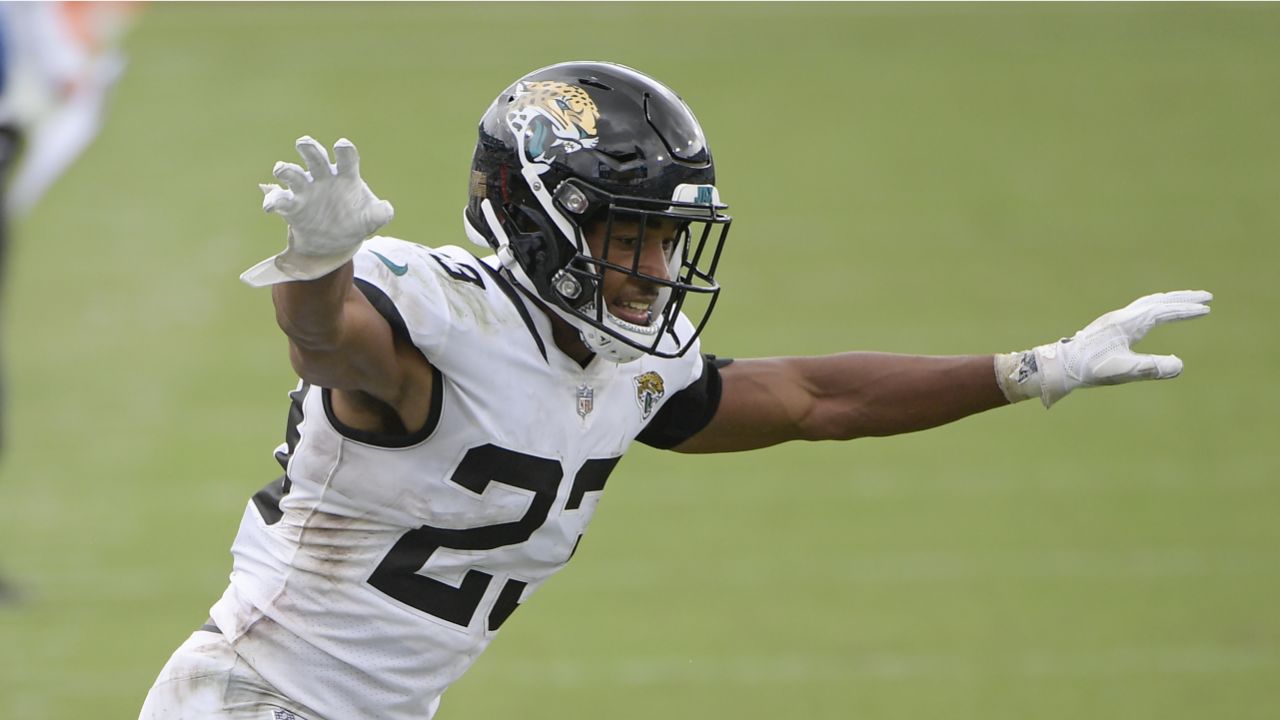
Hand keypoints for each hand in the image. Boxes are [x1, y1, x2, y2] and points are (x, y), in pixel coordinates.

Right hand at [241, 136, 393, 285]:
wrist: (335, 240)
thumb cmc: (355, 220)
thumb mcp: (370, 219)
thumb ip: (380, 214)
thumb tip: (387, 210)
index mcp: (346, 176)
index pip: (347, 158)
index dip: (344, 150)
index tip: (341, 145)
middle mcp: (324, 177)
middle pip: (316, 157)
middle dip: (310, 149)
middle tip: (304, 143)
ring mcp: (306, 190)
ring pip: (294, 173)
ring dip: (286, 169)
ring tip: (281, 170)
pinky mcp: (292, 205)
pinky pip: (280, 199)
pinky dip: (273, 200)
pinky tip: (269, 207)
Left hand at [997, 290, 1212, 406]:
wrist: (1059, 365)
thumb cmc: (1089, 369)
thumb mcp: (1123, 371)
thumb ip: (1151, 368)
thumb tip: (1180, 365)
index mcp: (1128, 323)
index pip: (1163, 312)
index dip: (1186, 311)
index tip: (1207, 309)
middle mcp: (1123, 316)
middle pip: (1158, 301)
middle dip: (1183, 299)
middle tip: (1206, 297)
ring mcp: (1115, 319)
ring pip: (1147, 302)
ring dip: (1168, 300)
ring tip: (1186, 301)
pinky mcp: (1109, 326)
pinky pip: (1138, 309)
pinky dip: (1154, 306)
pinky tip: (1154, 314)